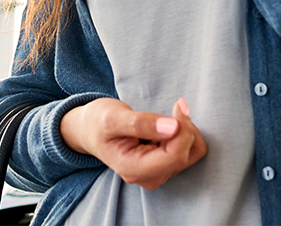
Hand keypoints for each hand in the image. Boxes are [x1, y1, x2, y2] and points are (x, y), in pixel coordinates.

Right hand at [59, 97, 206, 189]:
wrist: (90, 130)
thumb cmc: (98, 122)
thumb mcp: (113, 117)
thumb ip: (141, 123)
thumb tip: (173, 127)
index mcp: (133, 168)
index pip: (175, 156)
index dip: (183, 129)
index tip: (178, 104)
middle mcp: (148, 177)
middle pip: (185, 155)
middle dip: (184, 128)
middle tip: (172, 106)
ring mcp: (158, 174)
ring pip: (191, 153)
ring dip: (185, 131)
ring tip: (165, 118)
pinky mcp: (164, 167)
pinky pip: (188, 152)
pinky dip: (184, 135)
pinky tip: (167, 127)